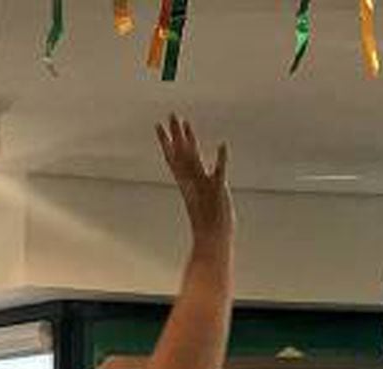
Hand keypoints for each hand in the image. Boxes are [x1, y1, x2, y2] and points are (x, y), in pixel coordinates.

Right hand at [157, 115, 232, 248]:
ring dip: (190, 141)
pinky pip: (219, 173)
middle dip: (176, 134)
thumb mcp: (199, 203)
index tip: (159, 126)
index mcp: (187, 184)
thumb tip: (190, 186)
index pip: (173, 158)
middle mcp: (192, 182)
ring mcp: (204, 185)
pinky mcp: (218, 191)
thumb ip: (195, 192)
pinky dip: (221, 160)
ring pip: (194, 159)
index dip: (166, 142)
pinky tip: (223, 145)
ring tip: (186, 123)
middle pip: (181, 154)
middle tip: (171, 114)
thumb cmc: (207, 226)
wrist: (211, 241)